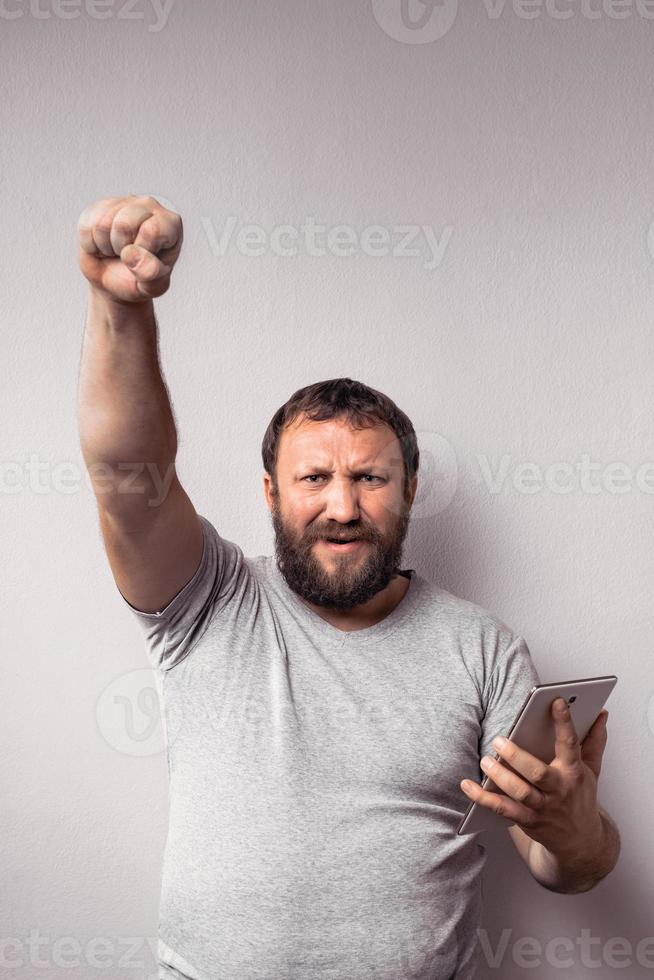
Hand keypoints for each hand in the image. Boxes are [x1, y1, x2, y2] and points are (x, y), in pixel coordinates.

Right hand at [77, 195, 182, 302]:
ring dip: (105, 247)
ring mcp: (123, 202)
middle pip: (123, 224)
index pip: (150, 231)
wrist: (117, 282)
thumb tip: (131, 254)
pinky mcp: (99, 206)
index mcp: (170, 223)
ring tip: (116, 251)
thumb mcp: (153, 286)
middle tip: (128, 257)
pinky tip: (104, 245)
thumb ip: (150, 273)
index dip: (141, 253)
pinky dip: (91, 245)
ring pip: (102, 225)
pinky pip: (86, 227)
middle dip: (121, 249)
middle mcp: (149, 205)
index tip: (146, 261)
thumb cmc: (140, 280)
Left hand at [460, 698, 608, 855]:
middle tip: (498, 740)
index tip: (556, 701)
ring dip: (500, 777)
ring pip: (520, 792)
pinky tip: (467, 785)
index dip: (564, 723)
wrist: (582, 843)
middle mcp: (559, 789)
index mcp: (574, 771)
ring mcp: (544, 807)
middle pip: (537, 772)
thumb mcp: (592, 770)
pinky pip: (503, 810)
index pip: (570, 743)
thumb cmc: (580, 797)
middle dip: (517, 756)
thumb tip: (601, 714)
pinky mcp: (529, 822)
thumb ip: (594, 741)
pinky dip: (483, 798)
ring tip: (485, 761)